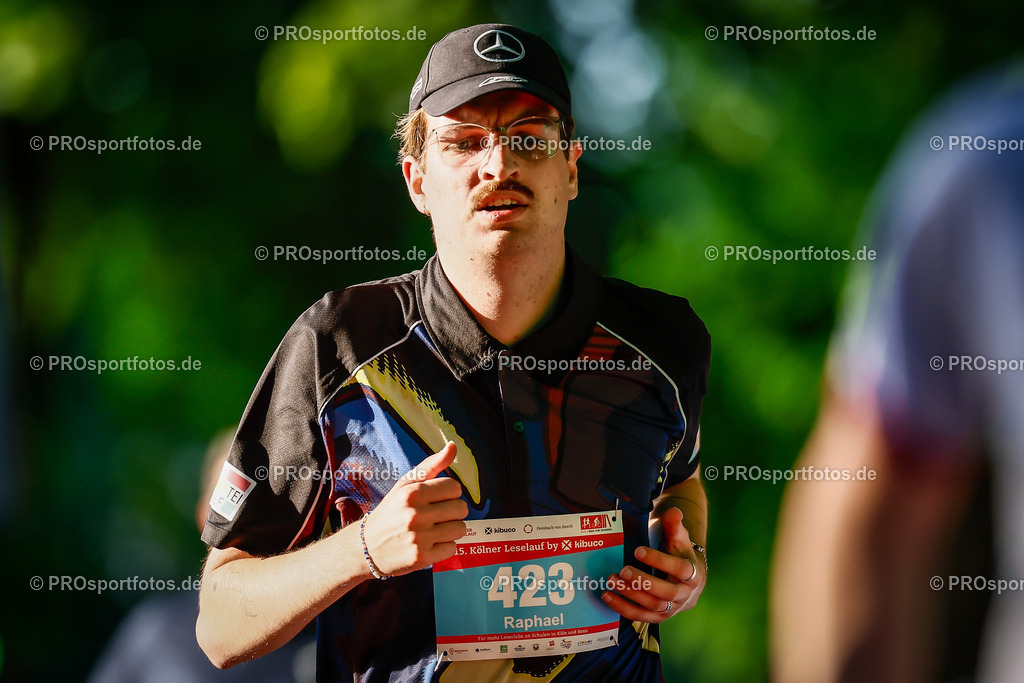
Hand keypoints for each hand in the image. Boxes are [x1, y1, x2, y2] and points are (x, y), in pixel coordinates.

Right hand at [361, 442, 467, 576]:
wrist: (366, 546)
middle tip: (436, 516)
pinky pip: (452, 548)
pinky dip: (444, 547)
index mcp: (413, 493)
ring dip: (450, 530)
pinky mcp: (421, 558)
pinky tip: (429, 544)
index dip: (449, 494)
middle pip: (461, 508)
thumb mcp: (405, 485)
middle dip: (452, 512)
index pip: (455, 487)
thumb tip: (452, 446)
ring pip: (460, 529)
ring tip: (434, 530)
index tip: (437, 500)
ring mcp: (419, 537)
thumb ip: (431, 465)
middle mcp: (415, 514)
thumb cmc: (391, 512)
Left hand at [601, 507, 704, 621]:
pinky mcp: (659, 617)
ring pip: (653, 606)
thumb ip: (674, 525)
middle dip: (642, 582)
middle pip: (666, 592)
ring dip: (630, 595)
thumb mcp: (679, 538)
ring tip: (612, 581)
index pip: (680, 569)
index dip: (659, 561)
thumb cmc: (679, 554)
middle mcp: (684, 594)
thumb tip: (674, 512)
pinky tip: (608, 596)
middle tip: (622, 570)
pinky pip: (641, 617)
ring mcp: (672, 608)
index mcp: (693, 573)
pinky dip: (623, 608)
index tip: (638, 551)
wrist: (687, 579)